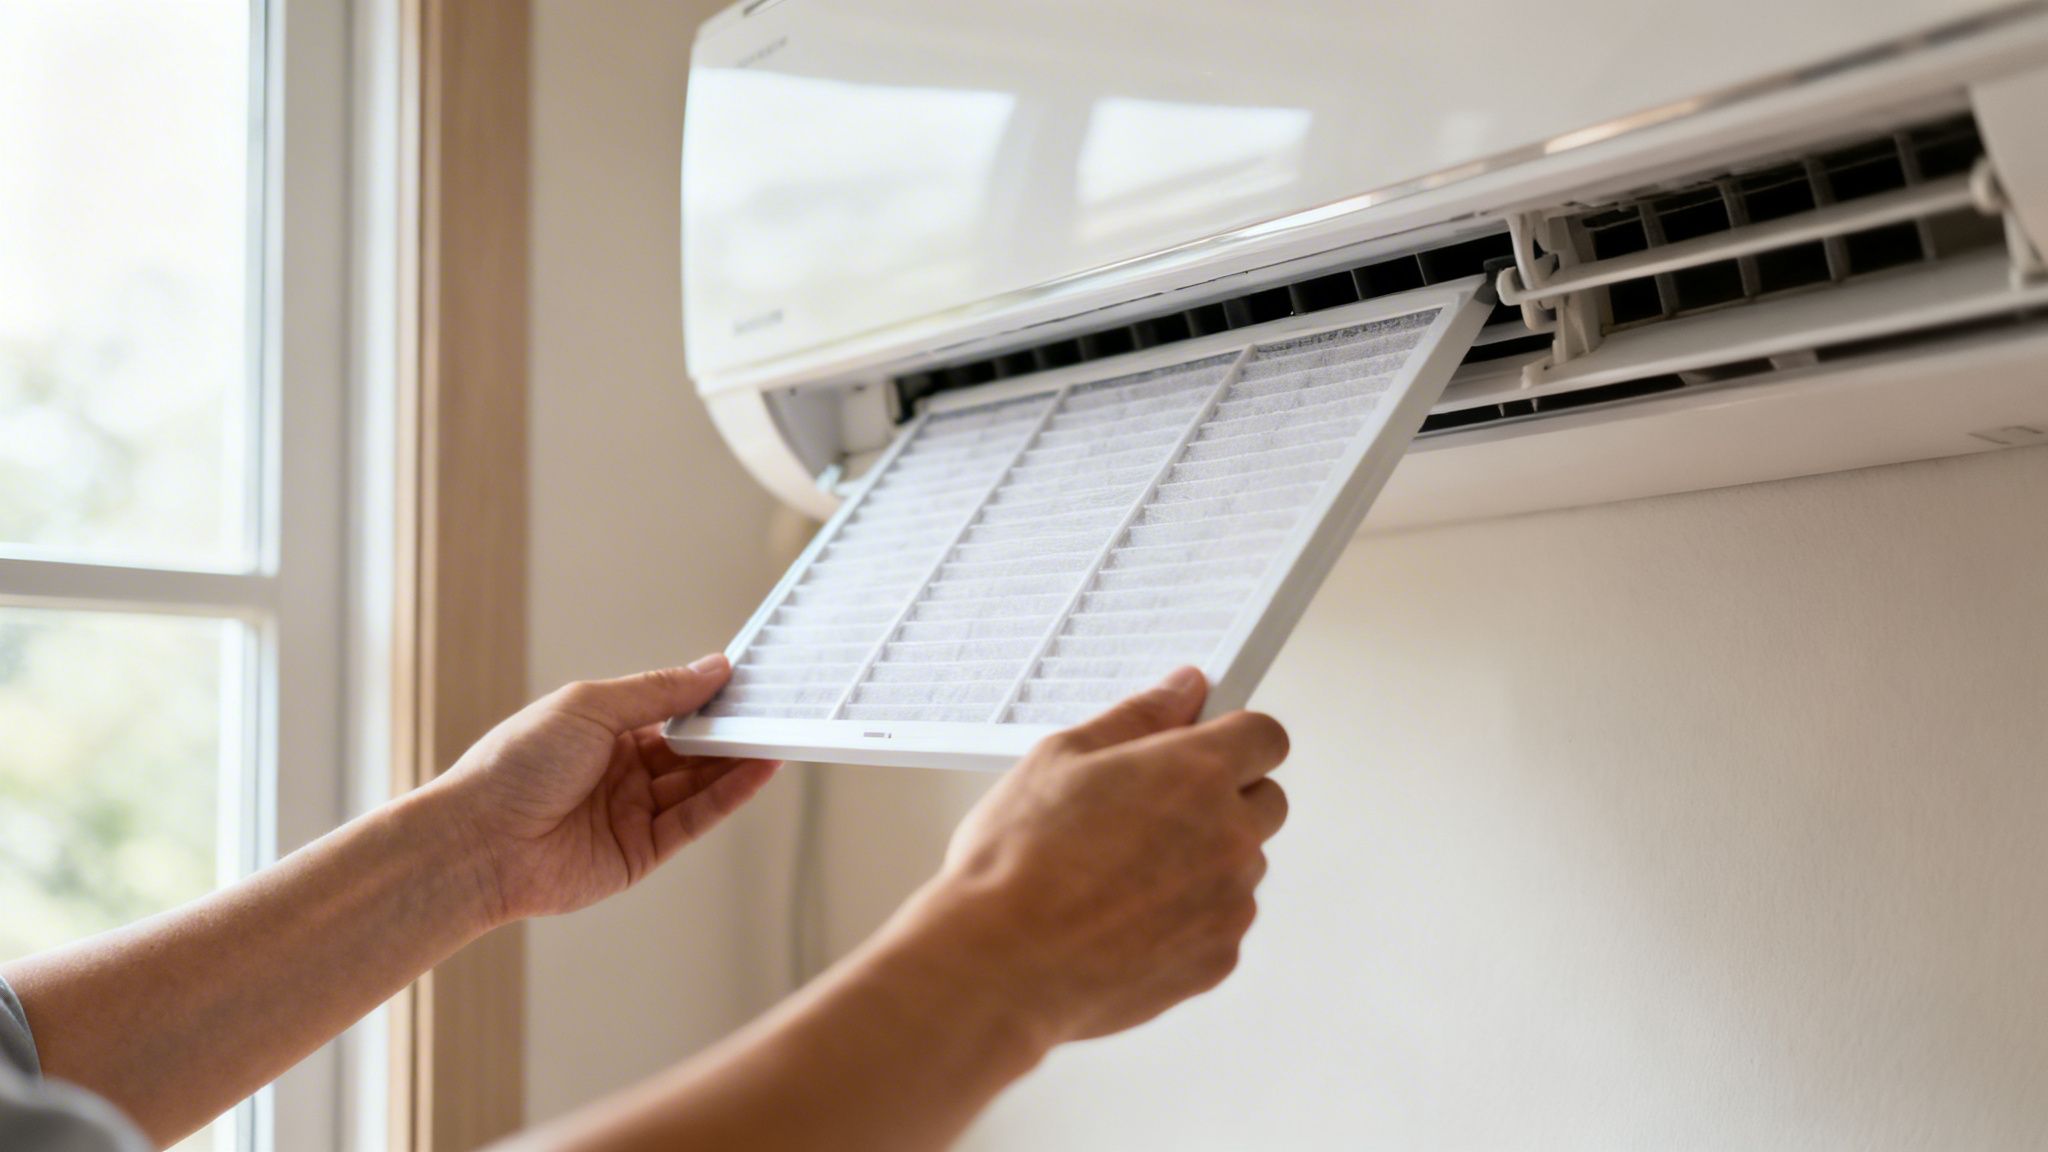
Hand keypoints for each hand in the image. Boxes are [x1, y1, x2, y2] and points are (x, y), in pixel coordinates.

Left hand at [424, 654, 778, 923]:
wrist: (478, 842)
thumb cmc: (518, 763)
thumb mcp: (590, 708)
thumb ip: (658, 691)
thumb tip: (714, 667)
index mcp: (602, 731)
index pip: (669, 710)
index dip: (707, 696)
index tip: (749, 679)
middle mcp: (620, 771)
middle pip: (691, 748)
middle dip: (731, 728)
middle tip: (779, 707)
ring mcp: (632, 813)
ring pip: (700, 783)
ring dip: (739, 760)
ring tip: (782, 734)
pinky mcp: (642, 853)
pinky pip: (696, 819)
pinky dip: (730, 794)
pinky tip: (759, 768)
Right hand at [926, 667, 1288, 1046]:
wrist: (997, 967)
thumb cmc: (1016, 863)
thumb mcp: (1061, 757)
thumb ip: (1138, 716)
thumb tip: (1183, 690)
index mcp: (1196, 773)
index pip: (1265, 736)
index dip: (1235, 737)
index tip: (1207, 745)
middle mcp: (1228, 837)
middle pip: (1266, 801)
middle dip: (1227, 797)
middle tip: (1155, 810)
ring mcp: (1228, 903)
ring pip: (1241, 866)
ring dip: (1206, 861)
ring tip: (1125, 872)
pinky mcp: (1217, 959)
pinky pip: (1221, 922)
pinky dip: (1190, 917)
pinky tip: (1126, 917)